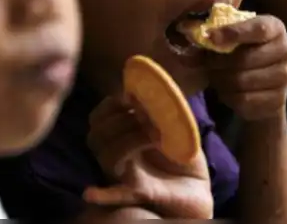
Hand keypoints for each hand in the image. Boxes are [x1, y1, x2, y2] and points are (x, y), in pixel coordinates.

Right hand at [84, 95, 213, 218]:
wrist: (196, 184)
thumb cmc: (181, 152)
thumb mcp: (172, 124)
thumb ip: (158, 107)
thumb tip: (143, 92)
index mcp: (119, 136)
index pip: (97, 119)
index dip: (110, 105)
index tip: (131, 98)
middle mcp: (116, 156)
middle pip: (96, 137)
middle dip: (121, 120)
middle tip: (146, 117)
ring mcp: (125, 175)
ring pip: (108, 158)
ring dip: (130, 140)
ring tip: (156, 135)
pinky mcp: (139, 192)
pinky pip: (116, 195)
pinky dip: (102, 195)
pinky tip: (89, 193)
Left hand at [204, 15, 286, 120]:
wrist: (265, 86)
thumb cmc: (244, 53)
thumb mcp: (234, 39)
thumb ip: (217, 36)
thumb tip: (192, 42)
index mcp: (275, 28)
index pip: (257, 28)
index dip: (233, 33)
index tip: (210, 37)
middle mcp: (286, 50)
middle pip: (246, 59)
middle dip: (219, 63)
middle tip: (207, 65)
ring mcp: (285, 77)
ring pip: (243, 81)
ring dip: (222, 81)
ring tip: (217, 78)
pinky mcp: (278, 100)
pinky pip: (244, 100)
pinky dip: (230, 97)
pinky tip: (228, 91)